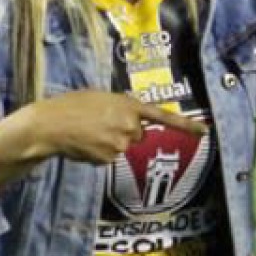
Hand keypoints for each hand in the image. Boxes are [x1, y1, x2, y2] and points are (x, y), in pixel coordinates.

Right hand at [26, 90, 204, 164]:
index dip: (186, 125)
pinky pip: (109, 157)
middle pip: (139, 134)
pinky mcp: (108, 159)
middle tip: (102, 123)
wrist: (49, 125)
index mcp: (129, 105)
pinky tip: (85, 143)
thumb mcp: (102, 97)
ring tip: (89, 132)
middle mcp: (130, 126)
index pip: (164, 116)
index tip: (206, 132)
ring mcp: (120, 144)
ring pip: (124, 147)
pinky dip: (99, 152)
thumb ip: (121, 108)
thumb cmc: (71, 105)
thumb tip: (130, 121)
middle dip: (126, 131)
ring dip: (111, 141)